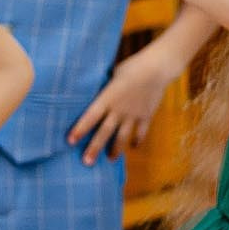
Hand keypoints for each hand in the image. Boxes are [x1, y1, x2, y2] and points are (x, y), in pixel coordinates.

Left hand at [69, 47, 171, 164]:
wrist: (158, 67)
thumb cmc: (132, 66)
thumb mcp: (112, 75)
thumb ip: (104, 89)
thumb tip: (94, 96)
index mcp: (108, 97)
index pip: (90, 116)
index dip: (80, 129)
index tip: (70, 141)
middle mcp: (119, 109)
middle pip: (105, 132)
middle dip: (95, 148)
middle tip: (86, 162)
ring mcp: (134, 114)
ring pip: (123, 136)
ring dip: (116, 149)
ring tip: (109, 159)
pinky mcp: (147, 115)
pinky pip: (141, 132)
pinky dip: (137, 140)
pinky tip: (133, 147)